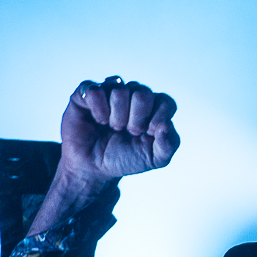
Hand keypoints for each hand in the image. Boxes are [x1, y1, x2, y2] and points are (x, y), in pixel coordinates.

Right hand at [60, 75, 178, 183]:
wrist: (94, 167)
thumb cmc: (125, 158)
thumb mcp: (154, 158)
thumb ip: (169, 145)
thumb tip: (166, 125)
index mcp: (154, 108)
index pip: (165, 101)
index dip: (157, 120)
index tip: (146, 135)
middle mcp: (134, 95)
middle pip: (143, 93)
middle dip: (137, 119)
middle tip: (129, 131)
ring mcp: (111, 91)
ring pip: (120, 90)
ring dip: (117, 117)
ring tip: (113, 127)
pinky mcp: (87, 93)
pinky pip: (95, 90)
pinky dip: (98, 110)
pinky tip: (98, 120)